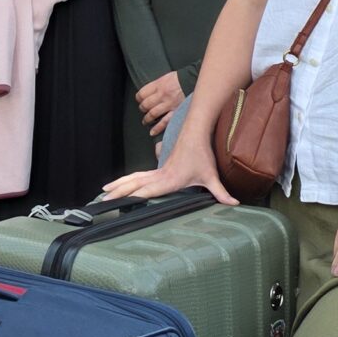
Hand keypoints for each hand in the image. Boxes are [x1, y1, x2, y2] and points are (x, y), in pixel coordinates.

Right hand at [104, 145, 234, 206]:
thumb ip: (221, 192)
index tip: (120, 202)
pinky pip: (138, 175)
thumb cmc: (202, 155)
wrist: (195, 133)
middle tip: (103, 199)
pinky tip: (118, 184)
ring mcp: (157, 171)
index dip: (133, 196)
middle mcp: (160, 176)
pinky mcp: (158, 169)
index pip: (148, 190)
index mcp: (169, 180)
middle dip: (118, 192)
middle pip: (134, 184)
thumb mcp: (212, 176)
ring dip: (118, 185)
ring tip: (103, 191)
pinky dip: (126, 180)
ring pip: (133, 179)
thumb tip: (234, 204)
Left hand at [136, 71, 184, 129]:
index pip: (142, 94)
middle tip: (143, 110)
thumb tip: (148, 93)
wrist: (195, 82)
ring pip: (152, 114)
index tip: (139, 100)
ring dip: (147, 119)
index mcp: (159, 85)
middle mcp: (162, 95)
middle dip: (142, 109)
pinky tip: (152, 132)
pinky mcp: (176, 112)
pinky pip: (164, 122)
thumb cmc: (181, 79)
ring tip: (146, 121)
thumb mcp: (166, 77)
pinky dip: (157, 128)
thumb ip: (157, 85)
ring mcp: (169, 104)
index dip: (139, 98)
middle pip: (145, 104)